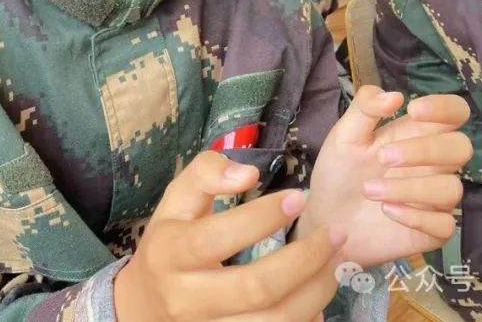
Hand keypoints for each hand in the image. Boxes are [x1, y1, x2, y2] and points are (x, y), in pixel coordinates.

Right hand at [115, 151, 344, 321]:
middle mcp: (186, 299)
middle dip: (305, 260)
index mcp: (169, 254)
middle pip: (255, 288)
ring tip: (336, 262)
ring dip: (316, 292)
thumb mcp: (176, 201)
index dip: (261, 218)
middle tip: (336, 234)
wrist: (145, 307)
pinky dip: (306, 318)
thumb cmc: (169, 243)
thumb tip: (249, 173)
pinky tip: (317, 293)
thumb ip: (207, 174)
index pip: (216, 238)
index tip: (299, 197)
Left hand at [299, 87, 471, 266]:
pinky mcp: (431, 231)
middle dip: (425, 150)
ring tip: (370, 190)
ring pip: (452, 188)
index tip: (413, 110)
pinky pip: (445, 225)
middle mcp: (434, 165)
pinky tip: (386, 210)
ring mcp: (435, 199)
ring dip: (411, 188)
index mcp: (417, 135)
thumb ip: (365, 108)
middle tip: (383, 158)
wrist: (326, 219)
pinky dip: (416, 217)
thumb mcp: (345, 135)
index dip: (444, 107)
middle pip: (462, 148)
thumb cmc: (340, 172)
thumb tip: (396, 96)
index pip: (455, 112)